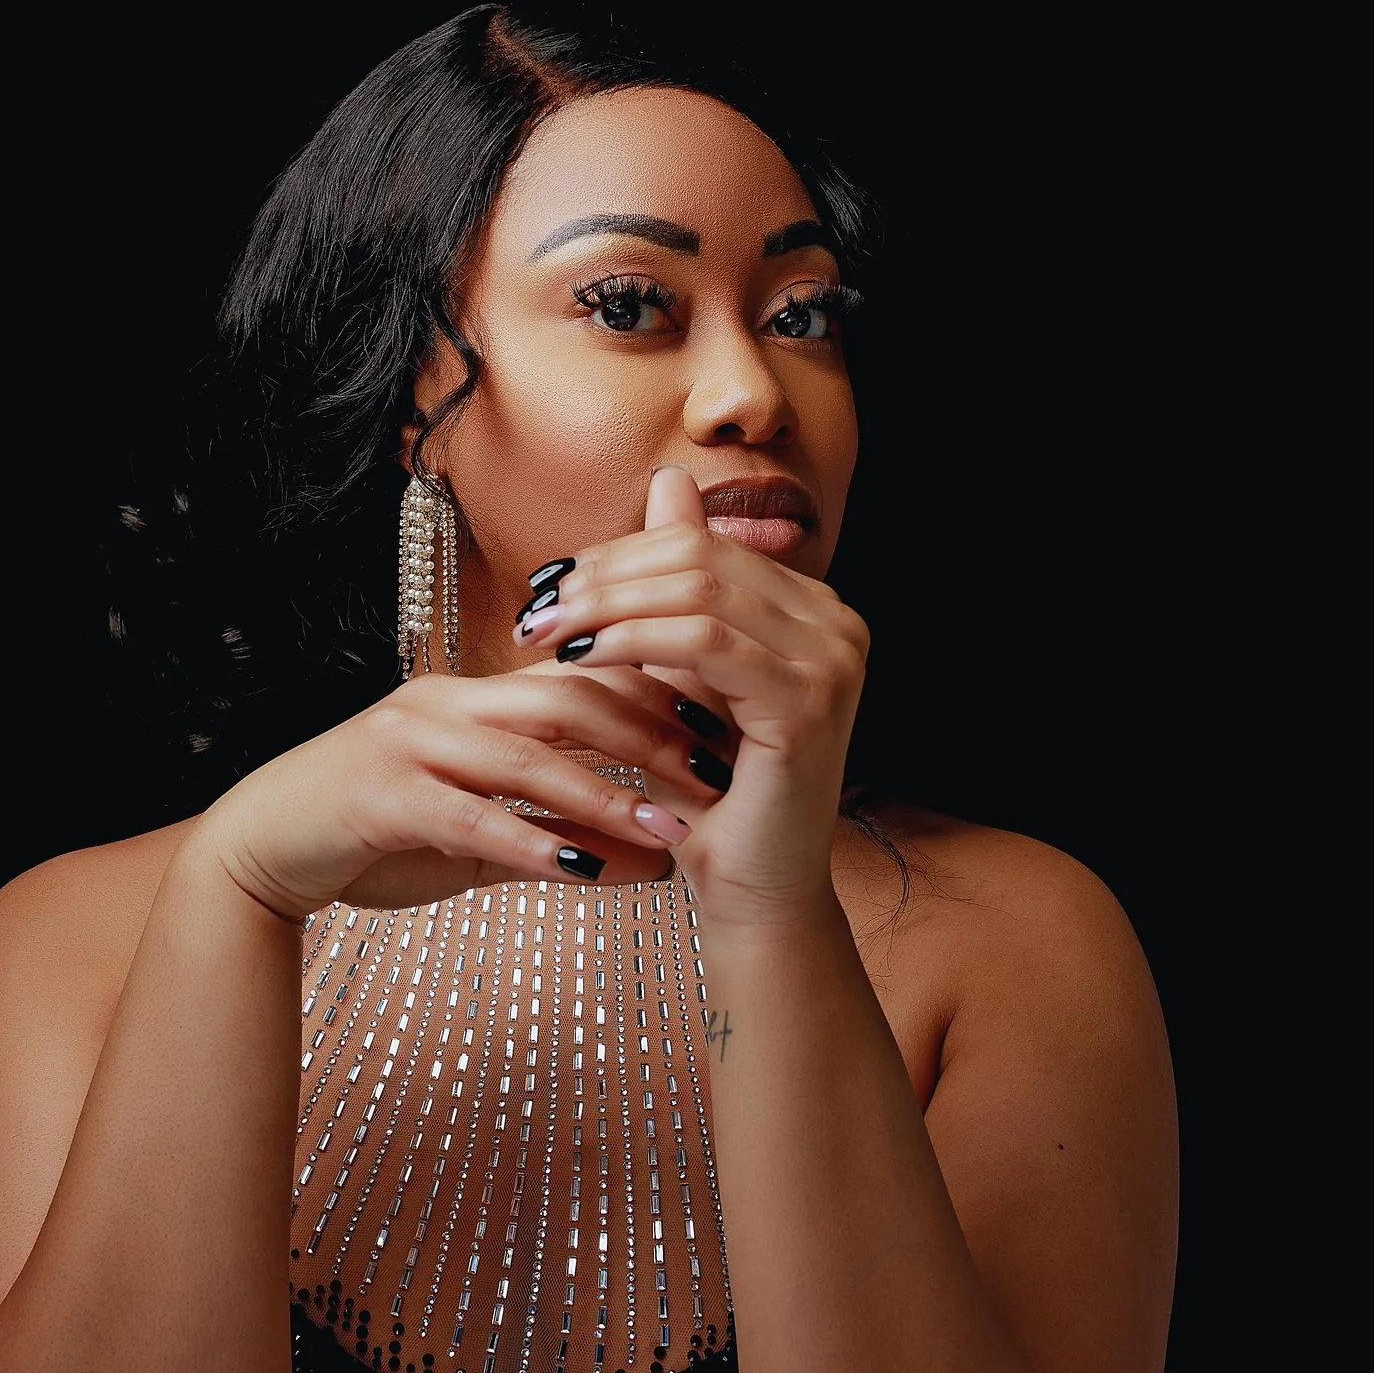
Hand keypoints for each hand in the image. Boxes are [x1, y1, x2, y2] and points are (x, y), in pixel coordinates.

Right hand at [190, 655, 719, 921]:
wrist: (263, 851)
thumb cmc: (378, 832)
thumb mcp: (479, 829)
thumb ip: (560, 835)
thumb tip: (657, 859)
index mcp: (475, 696)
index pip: (585, 677)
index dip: (660, 700)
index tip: (730, 733)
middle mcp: (447, 704)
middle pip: (570, 699)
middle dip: (652, 735)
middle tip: (721, 774)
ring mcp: (410, 745)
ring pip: (528, 756)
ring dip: (609, 796)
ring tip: (674, 834)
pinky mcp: (381, 797)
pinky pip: (474, 818)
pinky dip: (538, 843)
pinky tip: (590, 872)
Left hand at [517, 465, 870, 931]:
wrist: (752, 891)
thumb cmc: (708, 792)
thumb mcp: (682, 672)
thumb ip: (675, 586)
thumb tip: (667, 481)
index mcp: (814, 607)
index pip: (702, 544)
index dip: (616, 553)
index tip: (545, 585)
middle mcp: (839, 622)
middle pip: (699, 555)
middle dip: (603, 575)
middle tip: (534, 608)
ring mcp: (834, 658)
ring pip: (698, 589)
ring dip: (606, 604)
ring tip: (544, 633)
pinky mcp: (809, 700)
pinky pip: (704, 641)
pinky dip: (632, 640)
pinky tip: (581, 658)